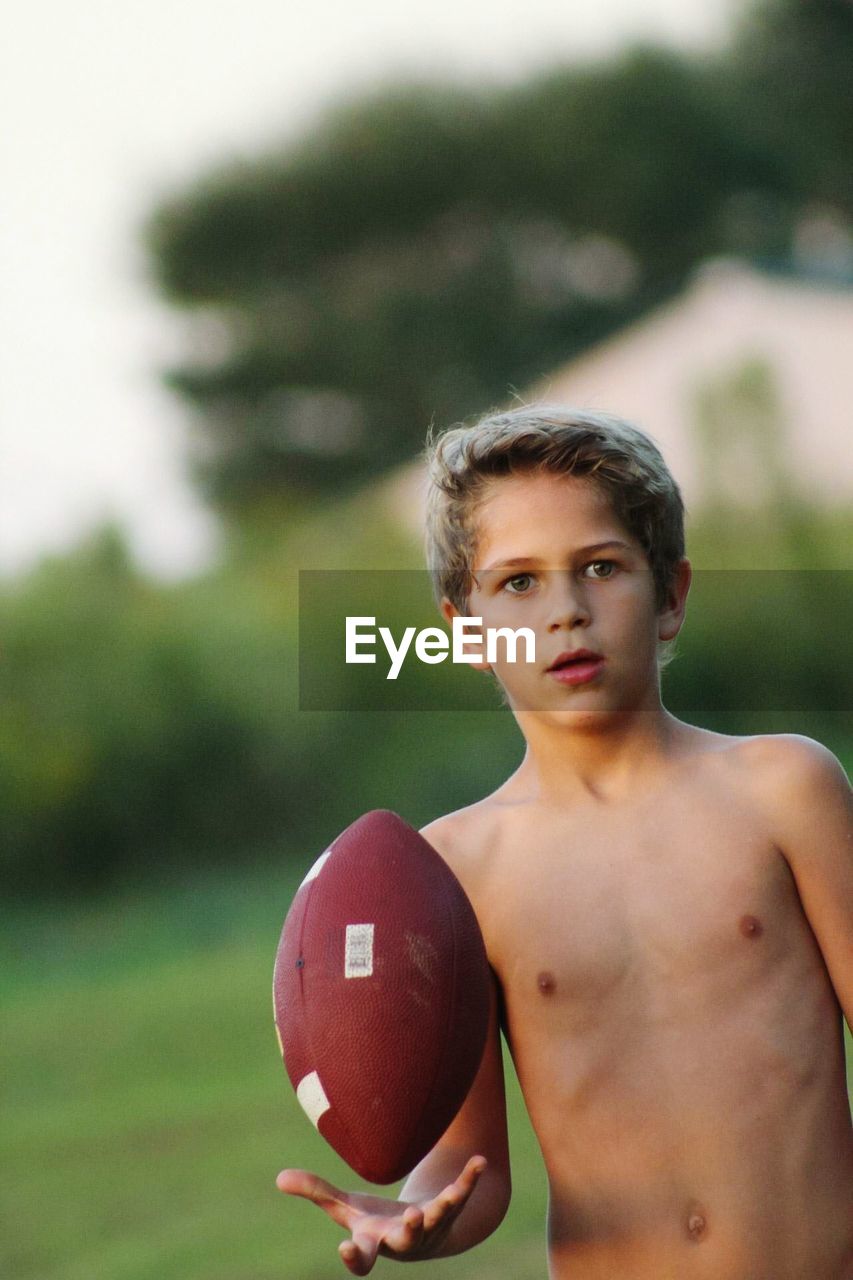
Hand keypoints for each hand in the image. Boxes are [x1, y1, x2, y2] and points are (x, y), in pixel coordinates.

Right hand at [276, 1155, 487, 1274]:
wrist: (421, 1230)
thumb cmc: (376, 1221)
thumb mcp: (345, 1208)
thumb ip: (315, 1192)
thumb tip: (278, 1178)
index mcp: (375, 1242)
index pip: (363, 1258)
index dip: (355, 1257)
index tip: (346, 1249)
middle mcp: (405, 1238)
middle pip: (406, 1240)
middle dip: (408, 1232)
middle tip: (409, 1219)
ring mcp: (431, 1225)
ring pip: (437, 1219)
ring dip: (440, 1208)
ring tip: (443, 1197)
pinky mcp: (451, 1208)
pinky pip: (462, 1193)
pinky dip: (470, 1178)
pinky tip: (479, 1161)